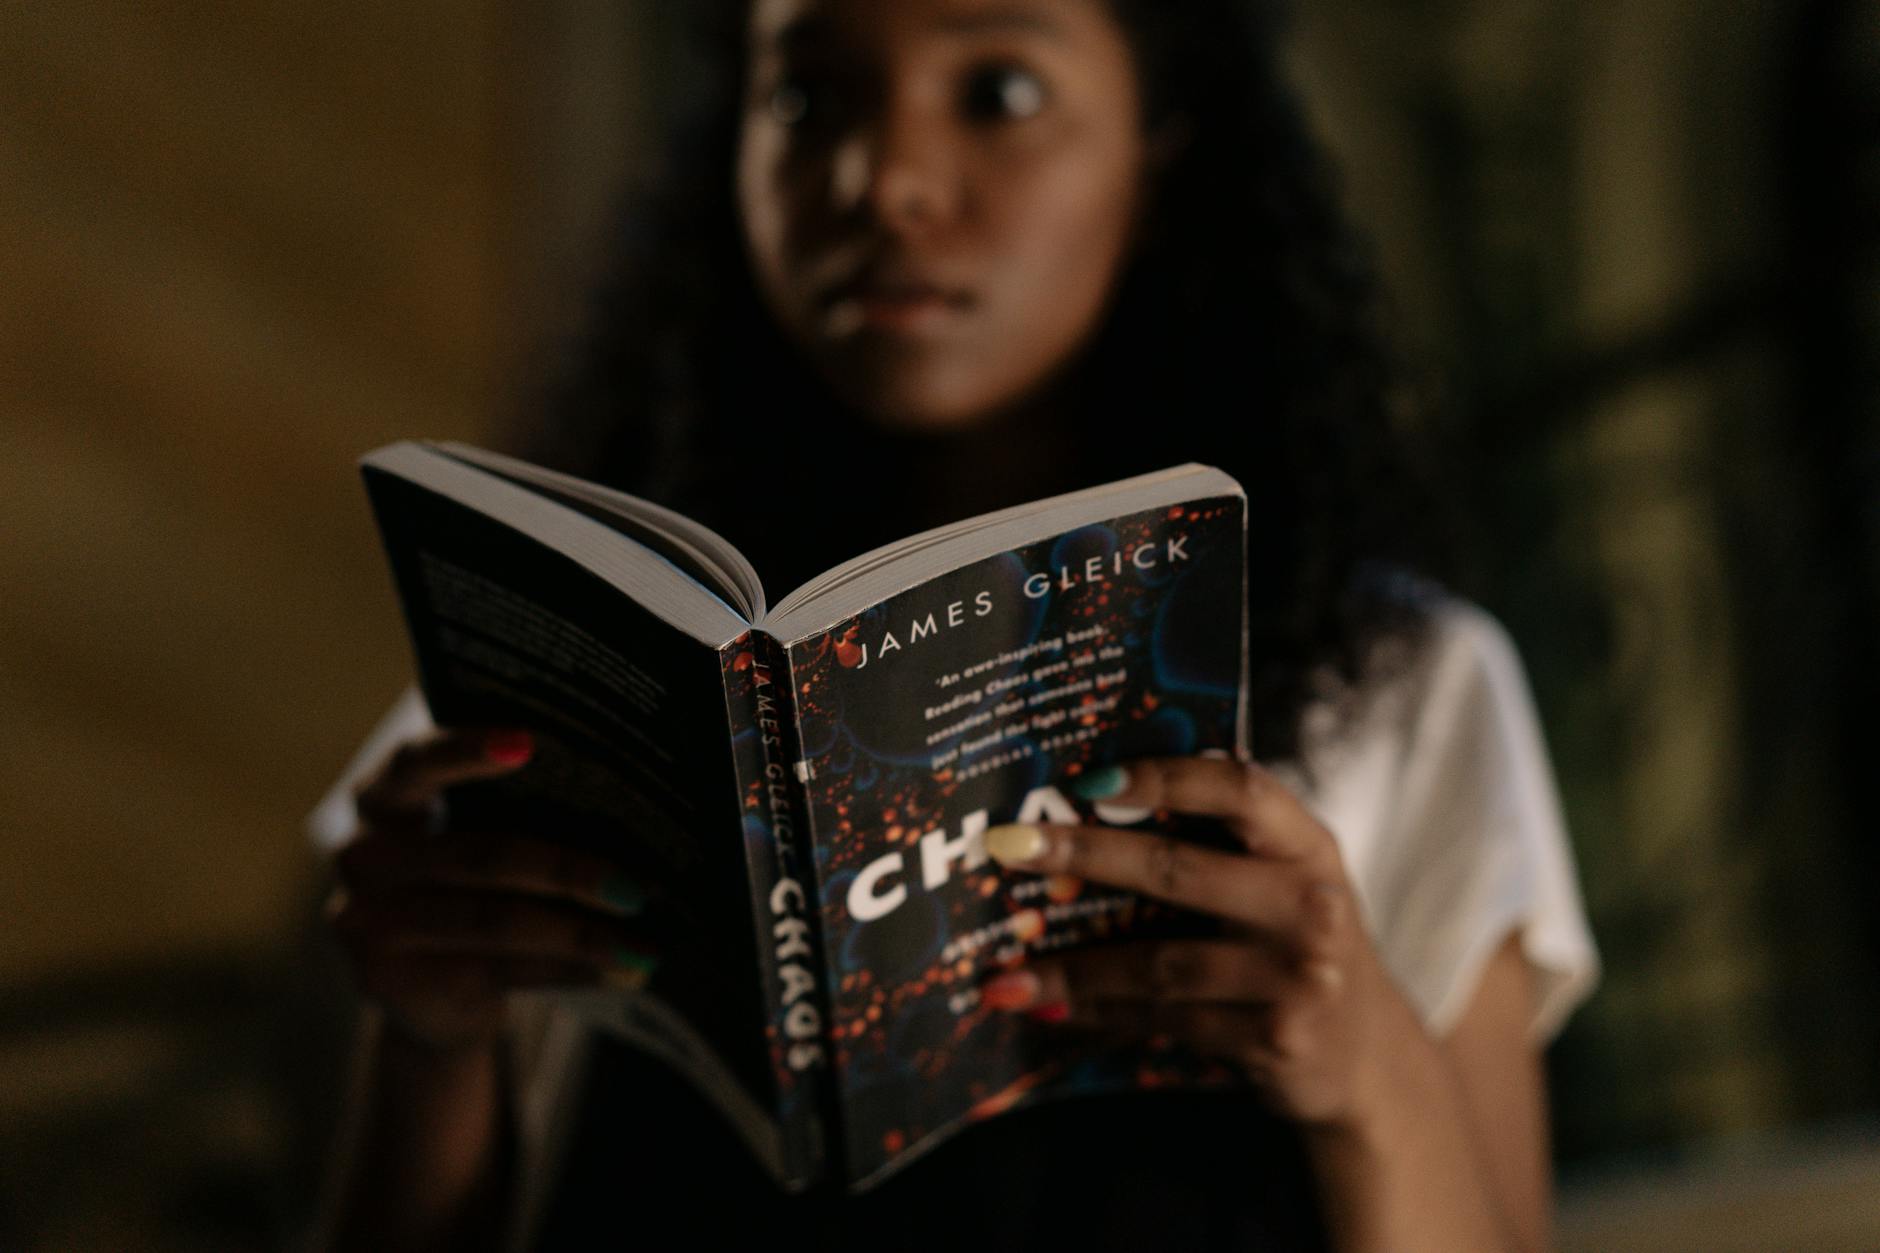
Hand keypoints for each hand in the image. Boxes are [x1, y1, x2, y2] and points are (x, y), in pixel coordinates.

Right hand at [326, 727, 657, 1051]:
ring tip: (644, 946)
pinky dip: (568, 972)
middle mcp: (364, 858)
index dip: (465, 749)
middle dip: (569, 872)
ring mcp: (371, 924)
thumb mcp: (474, 839)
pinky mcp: (392, 982)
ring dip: (581, 936)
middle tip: (635, 889)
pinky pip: (498, 970)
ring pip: (497, 922)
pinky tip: (620, 972)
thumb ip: (515, 812)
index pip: (416, 763)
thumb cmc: (471, 889)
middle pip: (480, 855)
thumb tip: (627, 803)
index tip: (526, 743)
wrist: (427, 996)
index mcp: (382, 801)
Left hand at [976, 756, 1411, 1127]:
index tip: (1088, 780)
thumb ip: (1222, 847)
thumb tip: (1088, 809)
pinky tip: (1050, 1009)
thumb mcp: (1285, 884)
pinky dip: (1100, 1013)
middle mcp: (1310, 905)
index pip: (1240, 790)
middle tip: (1007, 848)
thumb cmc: (1298, 946)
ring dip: (1073, 968)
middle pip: (1177, 870)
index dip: (1165, 778)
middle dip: (1083, 854)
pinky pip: (1164, 1018)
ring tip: (1004, 972)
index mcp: (1308, 846)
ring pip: (1158, 962)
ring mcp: (1294, 976)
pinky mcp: (1272, 1037)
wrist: (1367, 1059)